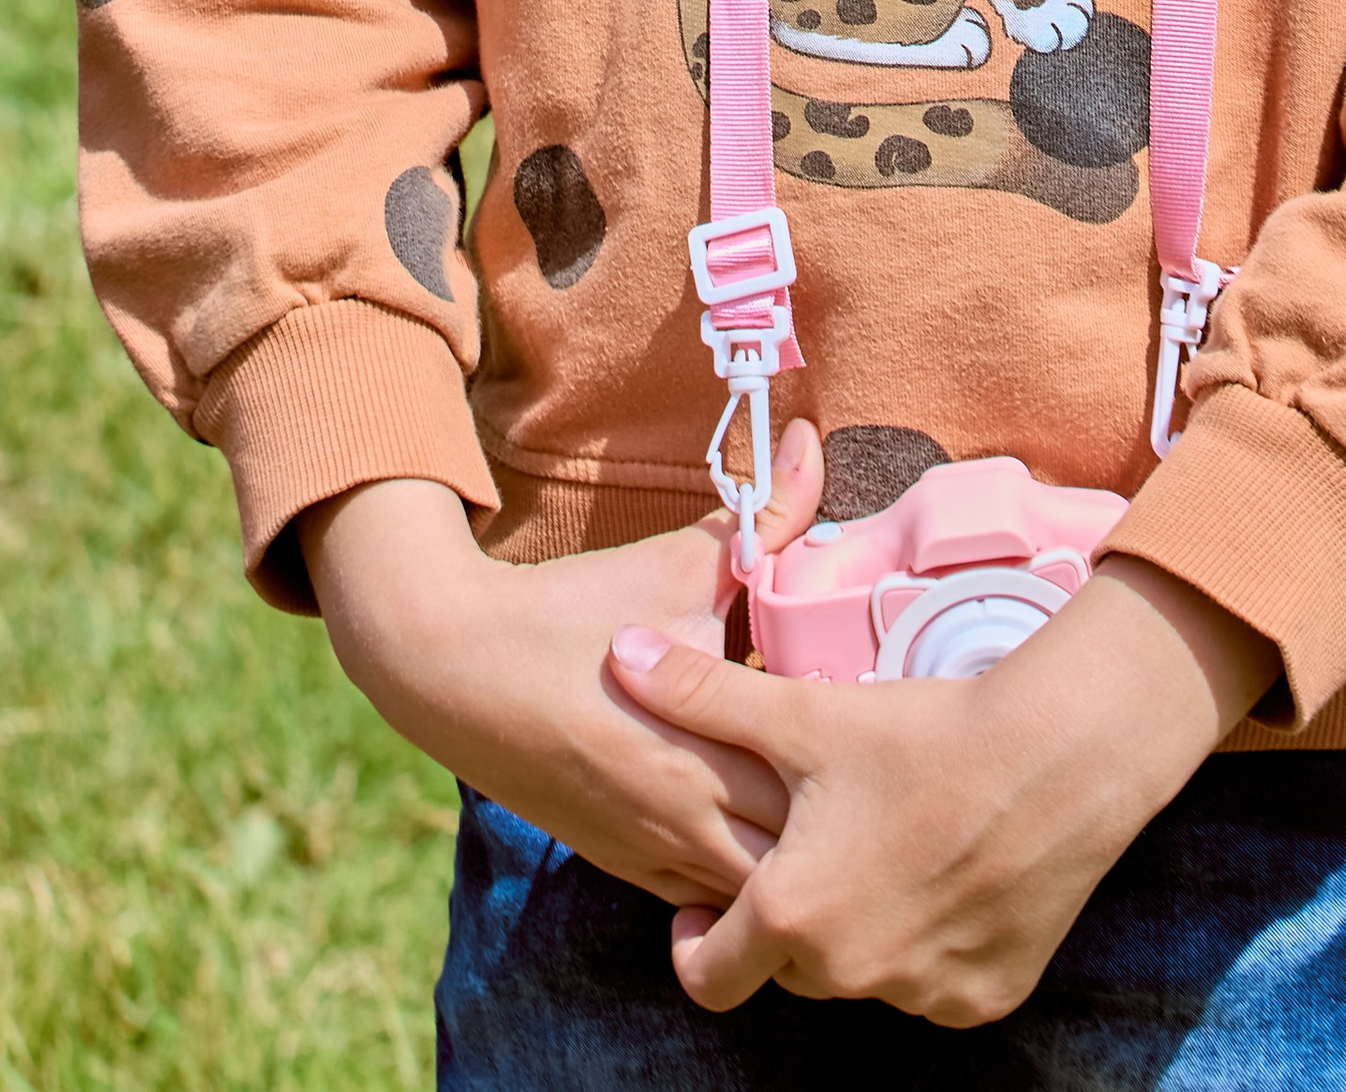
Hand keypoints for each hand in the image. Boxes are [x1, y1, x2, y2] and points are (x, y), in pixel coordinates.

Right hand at [302, 421, 824, 905]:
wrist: (452, 668)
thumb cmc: (571, 614)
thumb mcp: (675, 564)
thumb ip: (762, 518)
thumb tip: (811, 444)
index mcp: (712, 751)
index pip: (824, 791)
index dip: (867, 765)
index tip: (892, 724)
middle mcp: (690, 822)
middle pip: (804, 862)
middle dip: (843, 826)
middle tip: (874, 776)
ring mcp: (655, 857)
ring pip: (756, 897)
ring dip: (794, 862)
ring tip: (831, 814)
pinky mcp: (626, 868)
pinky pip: (705, 902)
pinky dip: (742, 879)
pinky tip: (763, 836)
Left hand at [609, 550, 1277, 1021]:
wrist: (1060, 756)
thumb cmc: (923, 732)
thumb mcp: (805, 711)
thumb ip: (702, 694)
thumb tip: (619, 656)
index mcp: (792, 917)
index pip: (707, 975)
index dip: (695, 939)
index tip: (705, 899)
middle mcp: (853, 973)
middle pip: (788, 967)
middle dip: (784, 917)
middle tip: (806, 844)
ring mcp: (923, 993)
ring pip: (861, 974)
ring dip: (856, 929)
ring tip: (878, 844)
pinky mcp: (986, 997)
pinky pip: (930, 984)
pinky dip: (924, 943)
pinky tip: (938, 872)